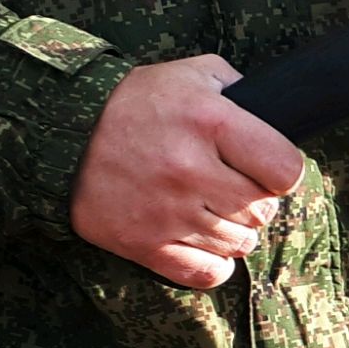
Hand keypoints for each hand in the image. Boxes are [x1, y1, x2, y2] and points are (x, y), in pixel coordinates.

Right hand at [71, 54, 304, 289]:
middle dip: (256, 200)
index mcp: (208, 122)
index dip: (283, 171)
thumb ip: (241, 91)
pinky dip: (214, 263)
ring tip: (212, 208)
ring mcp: (167, 212)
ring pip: (240, 244)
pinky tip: (203, 241)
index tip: (267, 167)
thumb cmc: (138, 102)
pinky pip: (207, 273)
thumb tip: (279, 116)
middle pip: (263, 210)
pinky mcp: (143, 244)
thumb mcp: (193, 74)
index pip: (285, 171)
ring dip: (235, 230)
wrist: (62, 133)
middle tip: (232, 186)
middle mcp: (189, 169)